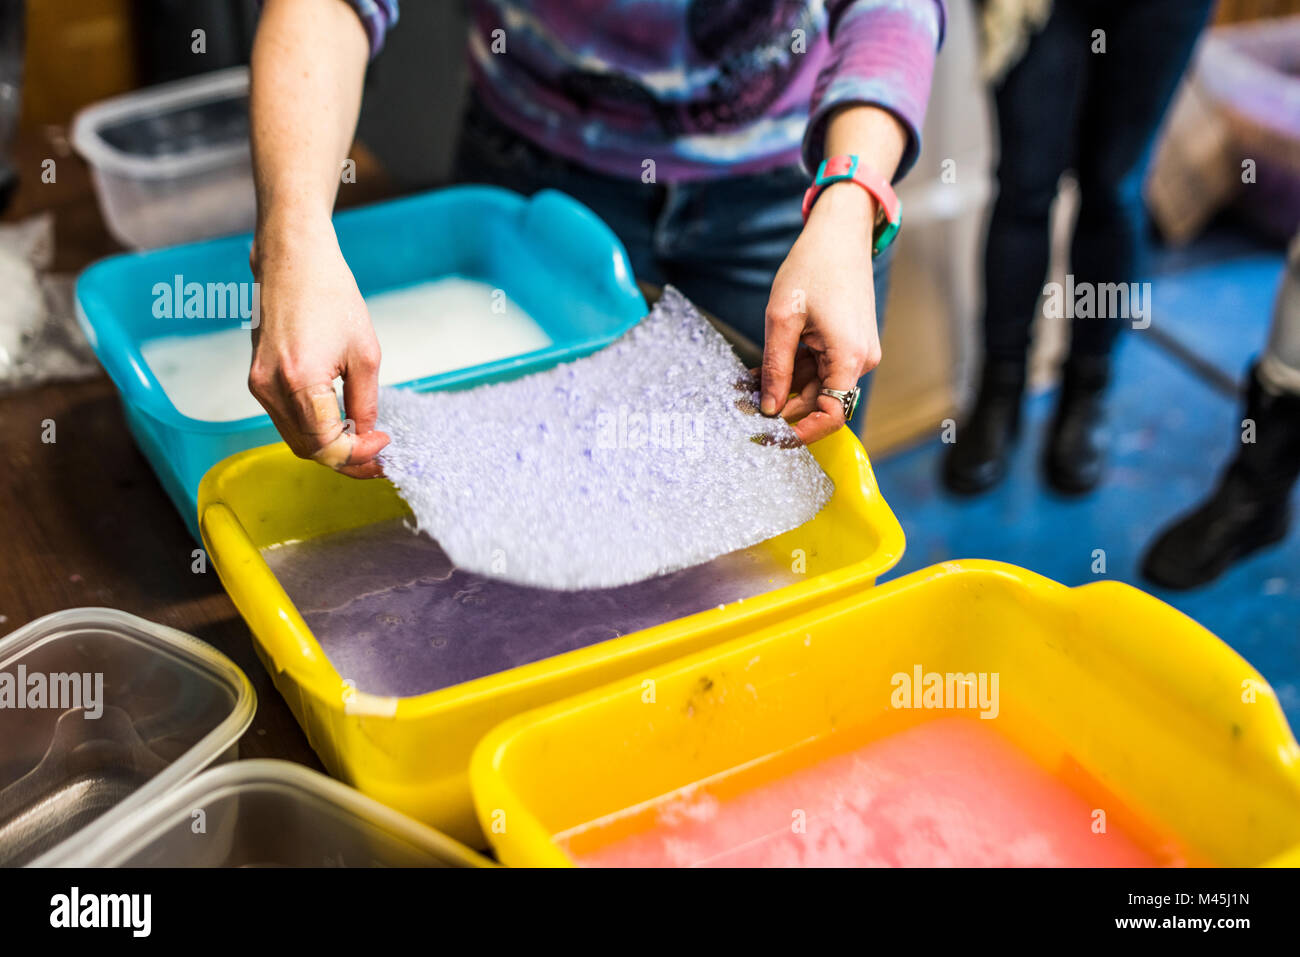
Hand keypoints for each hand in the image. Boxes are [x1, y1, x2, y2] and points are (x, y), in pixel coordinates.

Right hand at [248, 215, 388, 477]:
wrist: (293, 259)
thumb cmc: (331, 295)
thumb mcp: (365, 354)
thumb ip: (365, 403)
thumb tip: (367, 436)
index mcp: (300, 381)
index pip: (327, 446)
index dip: (359, 456)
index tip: (383, 445)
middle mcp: (271, 388)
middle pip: (307, 450)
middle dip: (345, 458)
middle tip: (376, 453)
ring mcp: (258, 384)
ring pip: (295, 438)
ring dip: (328, 445)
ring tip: (362, 438)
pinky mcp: (256, 378)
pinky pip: (285, 419)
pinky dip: (312, 428)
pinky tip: (338, 420)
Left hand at [761, 182, 880, 443]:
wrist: (839, 233)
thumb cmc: (813, 266)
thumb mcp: (782, 317)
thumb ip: (777, 366)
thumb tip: (769, 408)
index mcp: (849, 356)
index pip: (833, 414)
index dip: (803, 431)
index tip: (772, 436)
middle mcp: (860, 359)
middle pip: (820, 401)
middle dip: (782, 407)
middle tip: (742, 406)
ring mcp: (856, 352)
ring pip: (817, 385)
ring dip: (783, 388)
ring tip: (745, 388)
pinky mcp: (848, 344)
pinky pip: (820, 368)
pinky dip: (793, 371)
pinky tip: (762, 372)